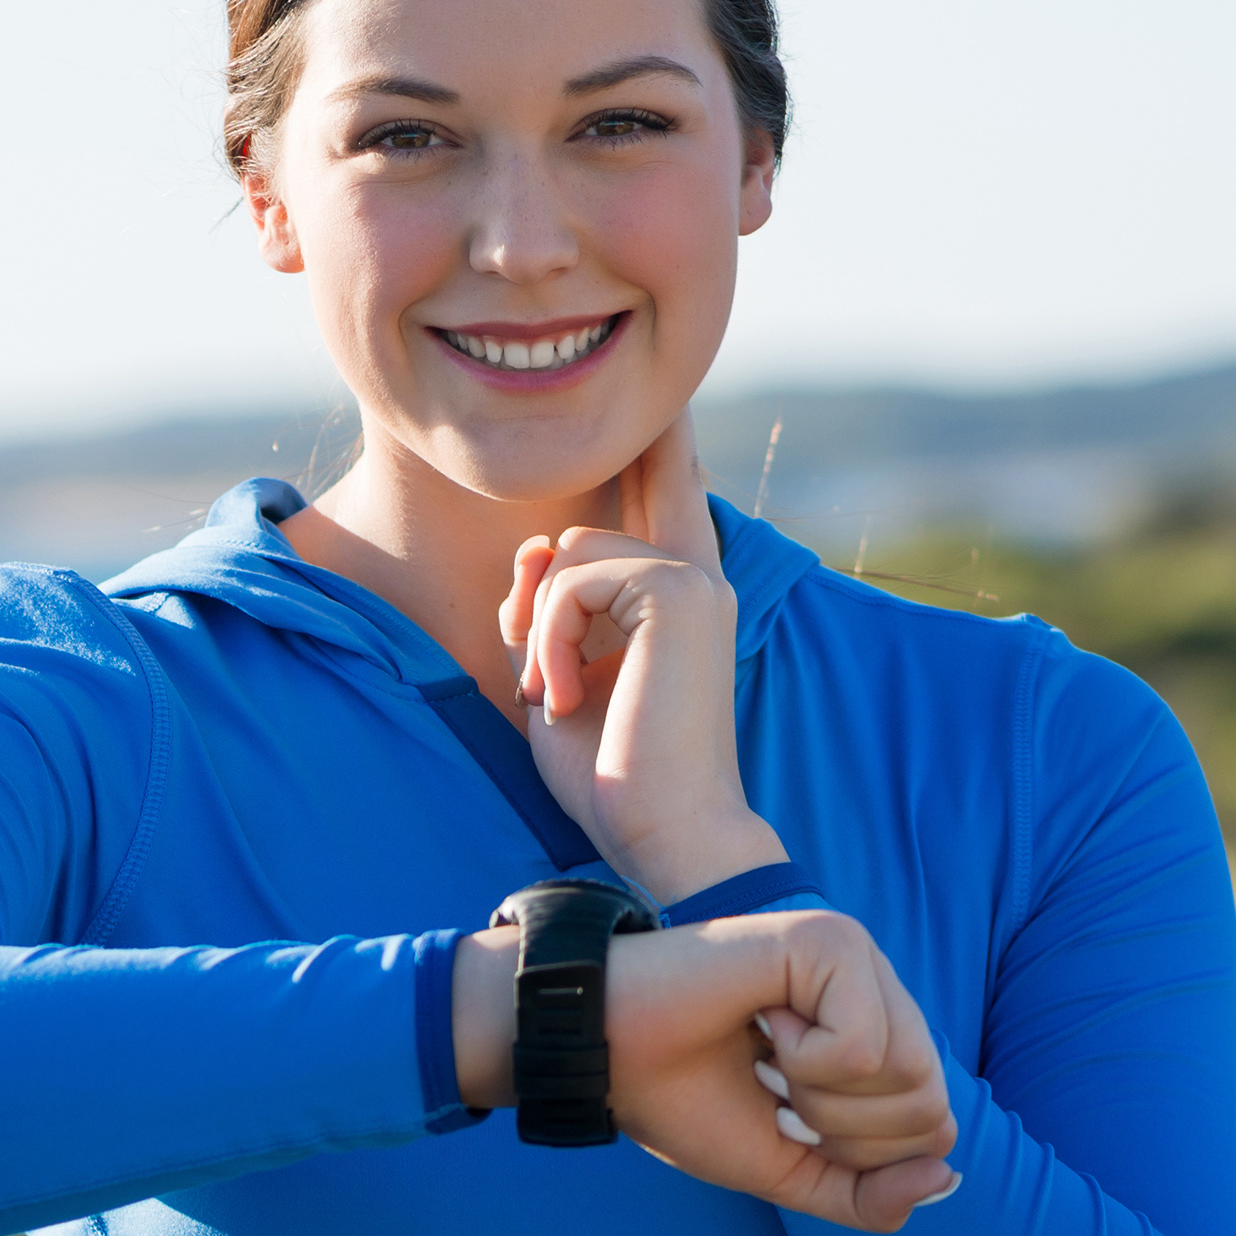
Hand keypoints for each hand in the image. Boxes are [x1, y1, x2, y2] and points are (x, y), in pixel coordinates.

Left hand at [496, 420, 784, 904]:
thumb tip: (538, 546)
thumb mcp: (556, 674)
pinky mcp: (679, 591)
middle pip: (597, 518)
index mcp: (680, 596)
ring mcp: (694, 578)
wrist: (663, 834)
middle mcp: (697, 575)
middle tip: (548, 678)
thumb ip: (548, 607)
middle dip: (545, 590)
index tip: (663, 401)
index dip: (659, 445)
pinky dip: (546, 638)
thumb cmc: (612, 772)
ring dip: (538, 627)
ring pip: (570, 551)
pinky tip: (558, 696)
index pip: (666, 494)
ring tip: (553, 695)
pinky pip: (572, 578)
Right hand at [611, 910, 959, 1232]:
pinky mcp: (830, 940)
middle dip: (844, 1133)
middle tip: (772, 1086)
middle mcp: (880, 993)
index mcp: (877, 1038)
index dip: (856, 1154)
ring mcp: (859, 960)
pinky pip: (864, 1046)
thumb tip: (946, 1178)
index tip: (783, 1114)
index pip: (933, 1130)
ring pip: (910, 1076)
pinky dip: (805, 1060)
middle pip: (932, 1109)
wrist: (601, 1051)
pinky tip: (761, 1018)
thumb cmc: (683, 1097)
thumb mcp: (787, 1169)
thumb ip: (865, 1193)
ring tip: (766, 1052)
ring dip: (821, 1097)